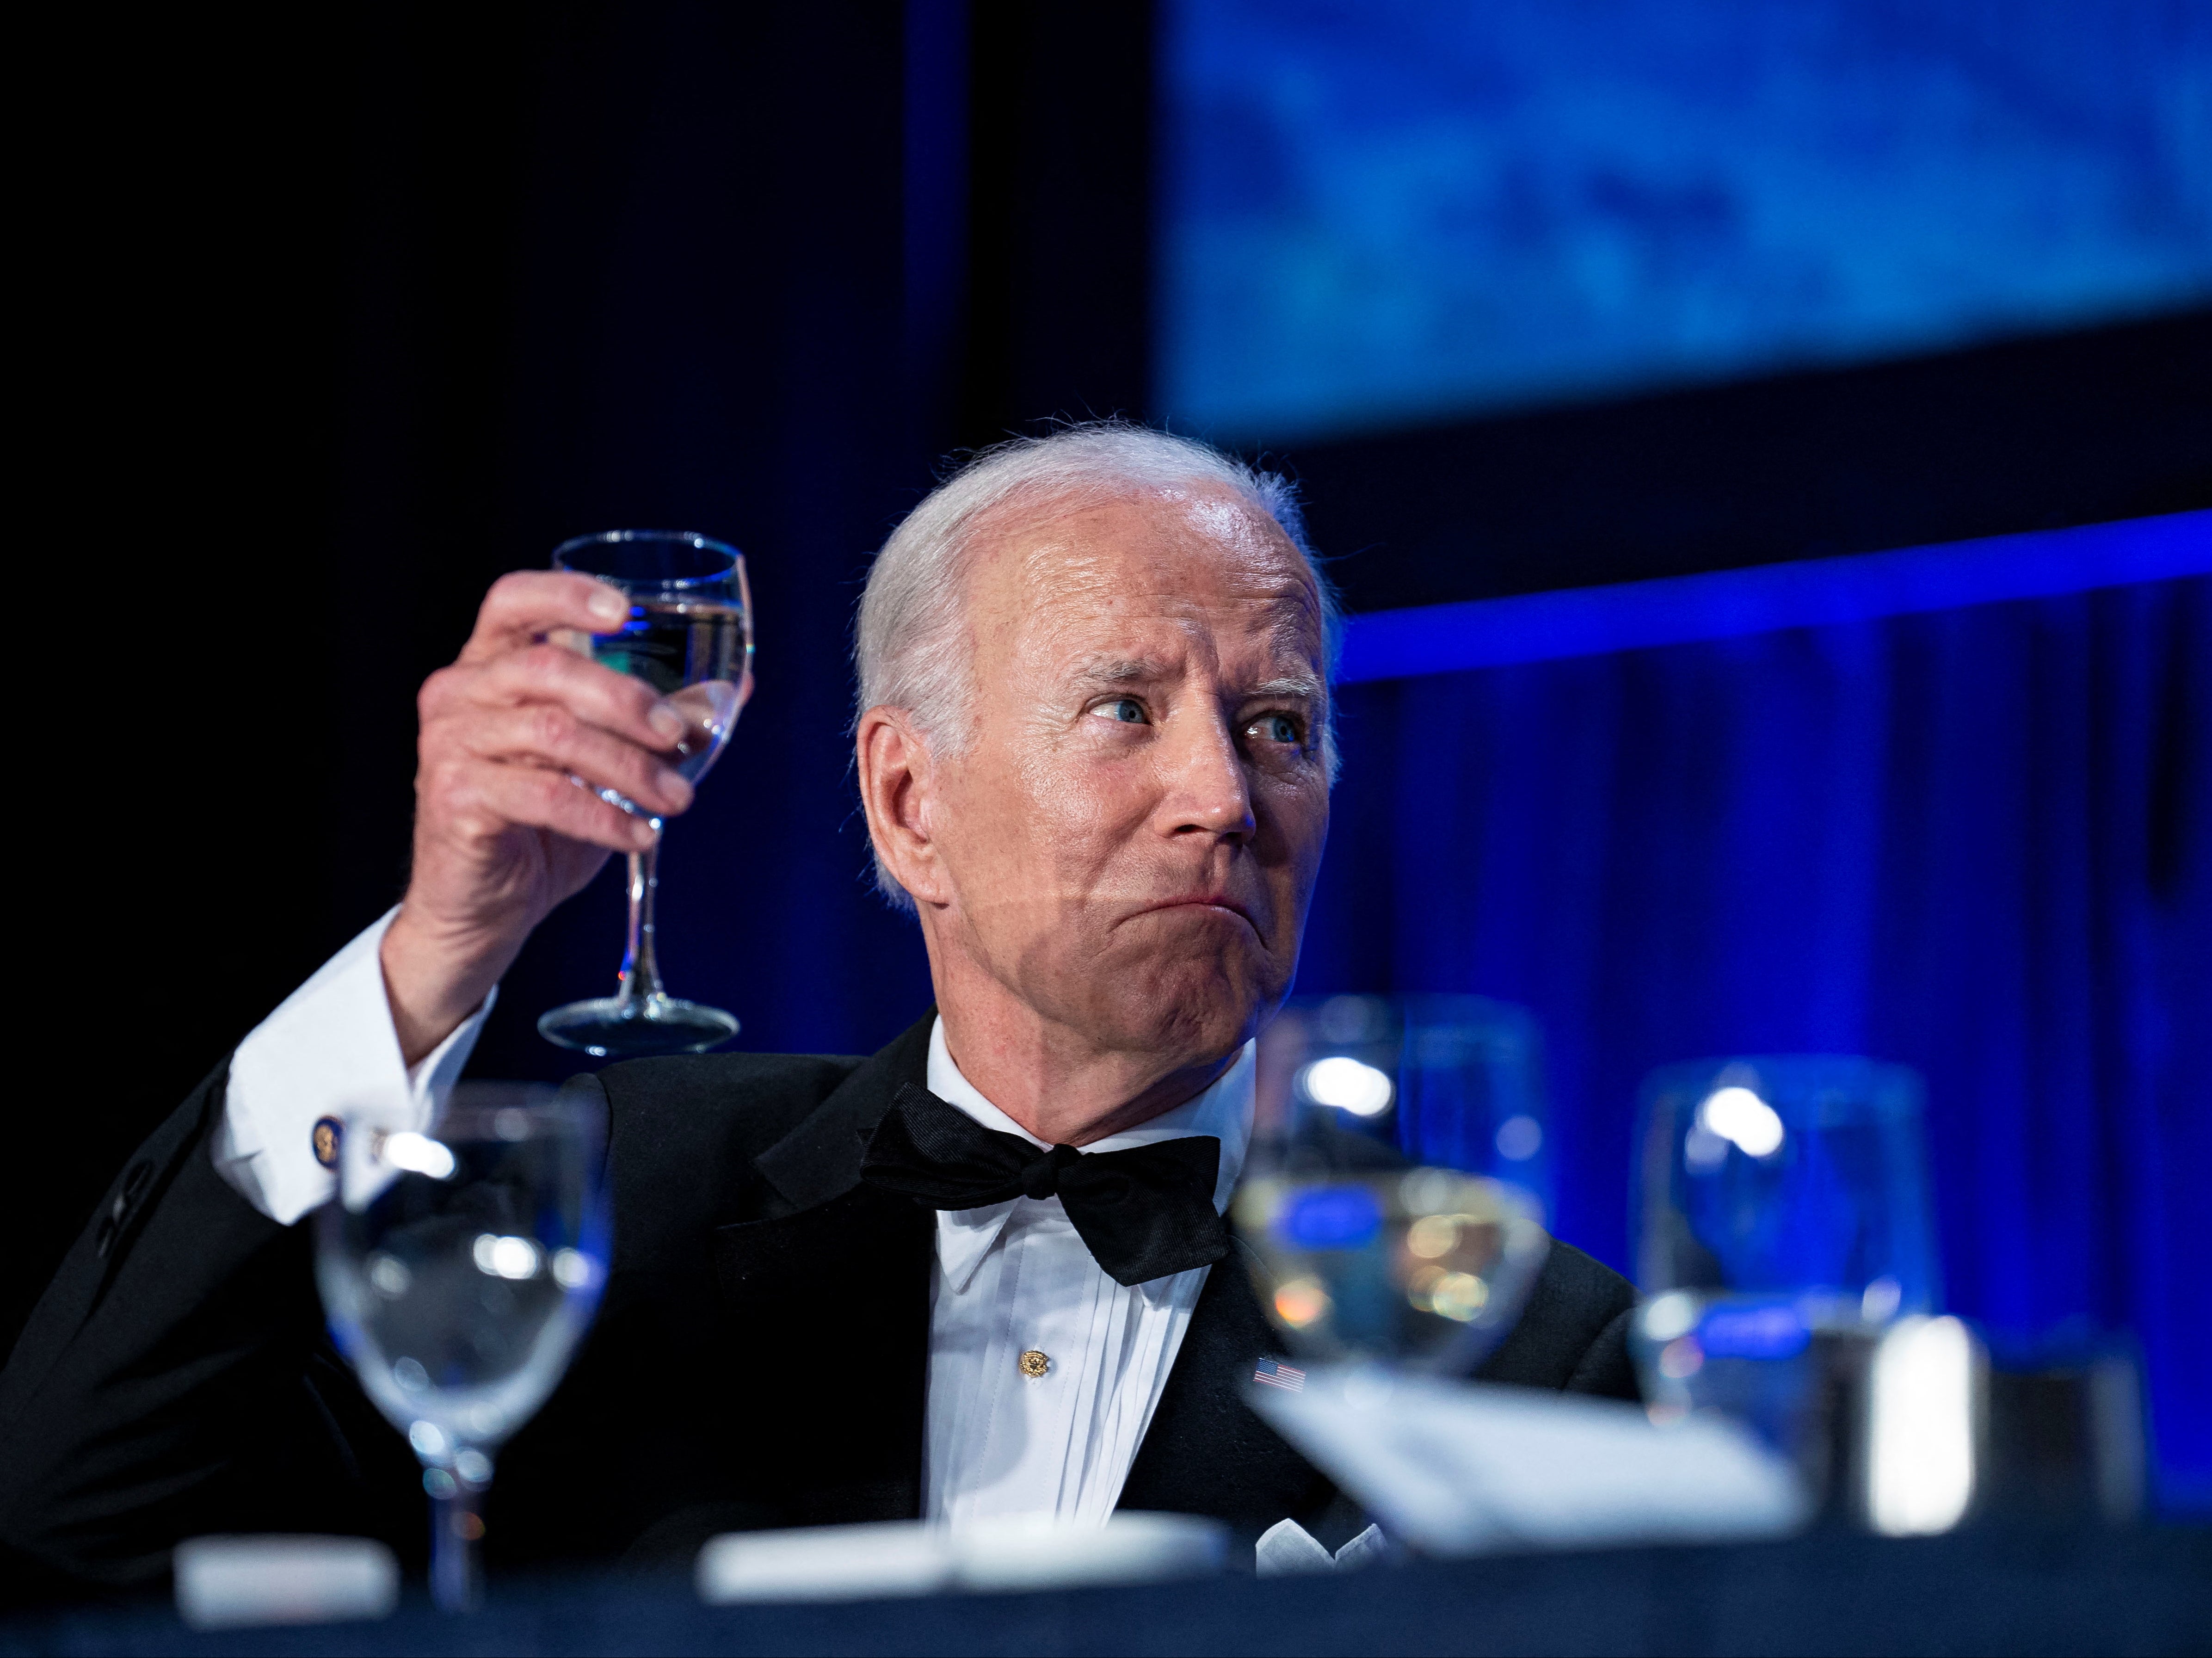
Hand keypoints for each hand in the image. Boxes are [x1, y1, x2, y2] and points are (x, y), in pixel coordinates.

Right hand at [380, 572, 699, 1063]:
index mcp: (491, 665)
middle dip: (628, 700)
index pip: (513, 601)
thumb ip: (657, 722)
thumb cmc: (544, 823)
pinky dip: (604, 816)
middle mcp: (460, 692)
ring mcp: (450, 743)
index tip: (625, 610)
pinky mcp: (455, 798)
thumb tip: (733, 689)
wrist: (484, 907)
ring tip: (676, 801)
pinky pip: (545, 795)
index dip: (566, 594)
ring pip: (554, 734)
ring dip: (630, 767)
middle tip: (682, 736)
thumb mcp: (604, 762)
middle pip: (549, 668)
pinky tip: (640, 835)